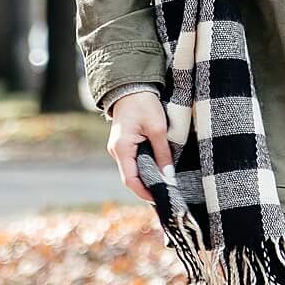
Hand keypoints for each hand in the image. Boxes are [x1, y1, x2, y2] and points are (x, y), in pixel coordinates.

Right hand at [107, 88, 173, 203]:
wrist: (132, 85)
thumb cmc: (144, 104)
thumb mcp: (158, 128)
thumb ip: (163, 154)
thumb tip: (168, 177)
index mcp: (121, 148)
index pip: (130, 180)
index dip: (145, 192)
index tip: (161, 199)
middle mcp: (116, 151)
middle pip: (131, 178)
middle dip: (147, 188)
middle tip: (167, 195)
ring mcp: (118, 148)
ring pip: (132, 170)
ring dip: (147, 178)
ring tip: (165, 185)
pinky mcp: (124, 144)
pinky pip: (133, 162)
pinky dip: (144, 169)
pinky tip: (158, 171)